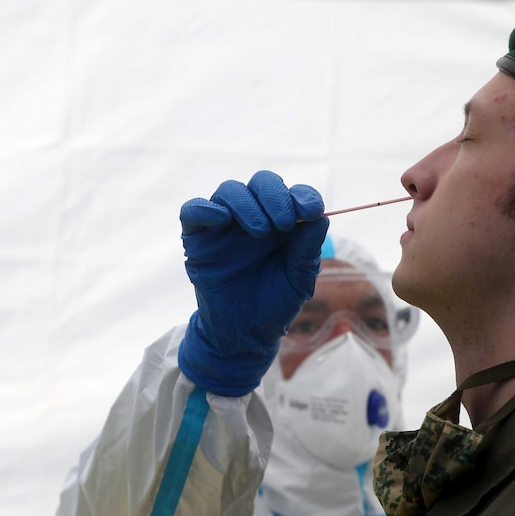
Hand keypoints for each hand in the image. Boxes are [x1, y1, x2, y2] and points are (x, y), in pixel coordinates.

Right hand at [178, 170, 328, 395]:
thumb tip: (321, 218)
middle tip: (284, 223)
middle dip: (275, 197)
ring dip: (247, 204)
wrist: (245, 333)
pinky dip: (205, 208)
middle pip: (262, 183)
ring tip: (260, 231)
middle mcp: (255, 216)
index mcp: (284, 222)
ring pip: (230, 191)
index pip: (293, 195)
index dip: (303, 196)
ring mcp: (224, 225)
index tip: (312, 211)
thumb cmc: (276, 303)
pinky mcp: (197, 237)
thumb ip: (308, 250)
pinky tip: (221, 219)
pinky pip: (193, 210)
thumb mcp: (299, 279)